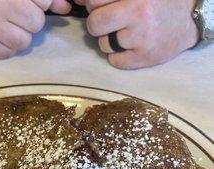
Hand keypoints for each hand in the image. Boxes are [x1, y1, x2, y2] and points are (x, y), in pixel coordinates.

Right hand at [0, 0, 70, 57]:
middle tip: (14, 14)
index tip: (27, 2)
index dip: (39, 3)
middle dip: (30, 20)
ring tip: (5, 25)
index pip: (44, 1)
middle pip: (36, 23)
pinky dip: (6, 47)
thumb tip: (66, 8)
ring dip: (20, 36)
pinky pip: (9, 53)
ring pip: (25, 42)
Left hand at [74, 0, 198, 68]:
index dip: (94, 5)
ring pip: (103, 44)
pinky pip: (114, 61)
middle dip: (99, 23)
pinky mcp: (144, 56)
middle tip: (113, 21)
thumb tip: (79, 0)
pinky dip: (118, 56)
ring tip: (126, 34)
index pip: (93, 1)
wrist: (190, 19)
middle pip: (94, 24)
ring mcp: (140, 37)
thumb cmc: (157, 2)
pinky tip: (131, 47)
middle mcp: (137, 12)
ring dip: (109, 40)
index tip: (102, 7)